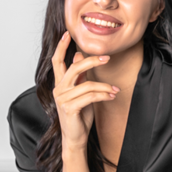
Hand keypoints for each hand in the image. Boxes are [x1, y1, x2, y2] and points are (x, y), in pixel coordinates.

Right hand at [51, 31, 118, 152]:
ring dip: (105, 86)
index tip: (67, 34)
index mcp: (60, 84)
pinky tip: (112, 96)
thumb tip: (80, 56)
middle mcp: (58, 89)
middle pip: (74, 68)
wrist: (75, 138)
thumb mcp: (81, 92)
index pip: (57, 61)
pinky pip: (90, 96)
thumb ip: (80, 76)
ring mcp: (62, 99)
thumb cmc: (79, 115)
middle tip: (107, 58)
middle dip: (92, 61)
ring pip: (87, 84)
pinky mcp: (69, 108)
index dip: (61, 47)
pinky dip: (103, 95)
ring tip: (115, 90)